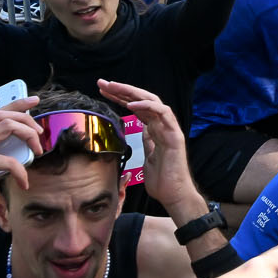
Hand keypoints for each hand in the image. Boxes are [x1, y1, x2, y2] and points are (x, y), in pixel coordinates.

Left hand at [97, 82, 201, 216]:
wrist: (174, 194)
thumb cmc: (161, 180)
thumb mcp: (147, 158)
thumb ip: (146, 142)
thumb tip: (141, 132)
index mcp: (155, 129)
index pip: (136, 107)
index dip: (120, 98)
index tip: (103, 91)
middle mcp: (163, 125)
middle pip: (142, 100)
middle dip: (122, 90)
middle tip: (103, 83)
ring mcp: (169, 128)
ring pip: (152, 101)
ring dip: (132, 92)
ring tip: (114, 87)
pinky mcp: (174, 134)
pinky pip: (163, 113)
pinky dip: (148, 105)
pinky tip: (132, 103)